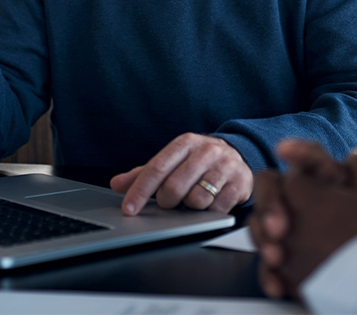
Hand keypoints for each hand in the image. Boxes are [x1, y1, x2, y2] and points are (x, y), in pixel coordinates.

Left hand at [110, 133, 253, 214]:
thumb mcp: (173, 161)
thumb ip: (145, 173)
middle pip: (174, 187)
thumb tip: (117, 184)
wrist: (238, 156)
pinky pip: (217, 209)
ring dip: (189, 208)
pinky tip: (209, 204)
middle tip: (170, 202)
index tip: (128, 209)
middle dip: (167, 202)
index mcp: (186, 143)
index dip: (140, 191)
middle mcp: (206, 150)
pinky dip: (208, 213)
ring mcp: (225, 166)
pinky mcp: (240, 183)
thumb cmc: (198, 161)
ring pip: (197, 200)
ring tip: (192, 200)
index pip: (157, 168)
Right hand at [250, 140, 356, 298]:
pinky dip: (268, 272)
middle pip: (272, 183)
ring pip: (260, 220)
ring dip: (262, 235)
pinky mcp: (287, 261)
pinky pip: (266, 262)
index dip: (297, 150)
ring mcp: (293, 231)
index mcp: (336, 182)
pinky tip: (278, 284)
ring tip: (277, 256)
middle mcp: (308, 201)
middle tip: (280, 225)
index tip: (284, 150)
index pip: (311, 157)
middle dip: (270, 199)